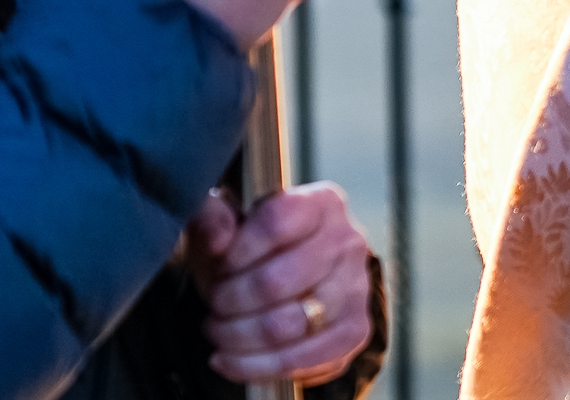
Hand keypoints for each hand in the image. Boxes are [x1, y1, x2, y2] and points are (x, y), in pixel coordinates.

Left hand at [187, 185, 375, 385]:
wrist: (295, 281)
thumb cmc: (255, 250)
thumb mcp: (227, 225)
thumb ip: (213, 217)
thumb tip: (217, 238)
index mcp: (321, 203)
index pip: (276, 223)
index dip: (237, 251)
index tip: (219, 265)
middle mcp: (347, 242)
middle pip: (278, 281)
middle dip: (230, 301)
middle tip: (215, 306)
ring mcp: (356, 289)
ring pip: (287, 325)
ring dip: (238, 336)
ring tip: (219, 332)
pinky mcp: (354, 331)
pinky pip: (301, 360)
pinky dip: (256, 366)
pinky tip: (232, 359)